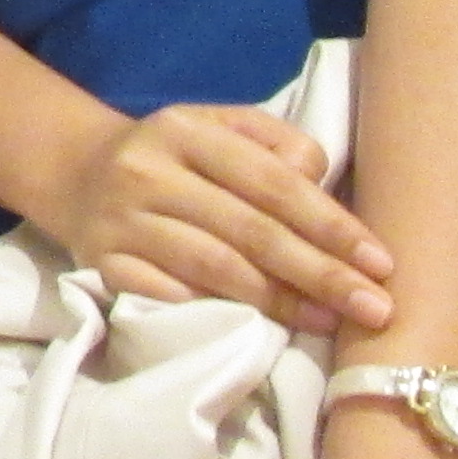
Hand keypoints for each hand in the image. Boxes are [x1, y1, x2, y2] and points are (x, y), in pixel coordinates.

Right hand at [41, 102, 397, 331]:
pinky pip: (168, 297)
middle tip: (375, 308)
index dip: (330, 225)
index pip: (272, 182)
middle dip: (320, 273)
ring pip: (214, 268)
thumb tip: (321, 185)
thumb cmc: (175, 157)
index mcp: (186, 131)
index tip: (381, 263)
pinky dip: (216, 313)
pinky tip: (258, 331)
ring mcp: (121, 222)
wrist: (76, 174)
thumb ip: (277, 144)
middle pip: (250, 231)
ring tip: (331, 322)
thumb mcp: (221, 128)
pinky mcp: (101, 266)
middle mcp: (148, 173)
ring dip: (281, 301)